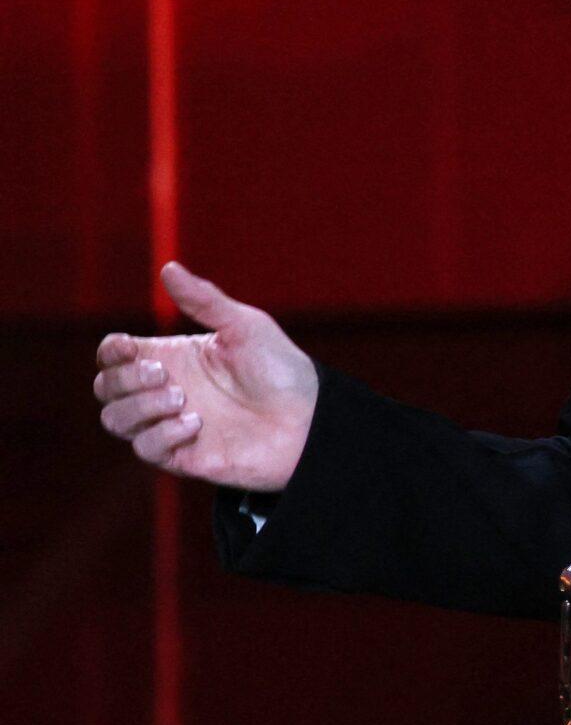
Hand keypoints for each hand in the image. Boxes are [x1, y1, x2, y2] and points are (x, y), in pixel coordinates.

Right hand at [92, 261, 318, 491]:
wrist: (310, 418)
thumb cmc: (280, 369)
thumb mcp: (245, 326)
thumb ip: (204, 300)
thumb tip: (168, 268)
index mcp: (172, 358)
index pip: (114, 355)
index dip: (112, 351)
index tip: (130, 347)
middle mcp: (163, 391)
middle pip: (106, 387)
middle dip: (125, 378)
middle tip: (166, 375)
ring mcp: (169, 424)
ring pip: (115, 420)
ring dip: (139, 407)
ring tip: (182, 398)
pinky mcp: (181, 456)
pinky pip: (145, 449)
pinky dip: (161, 435)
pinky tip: (196, 424)